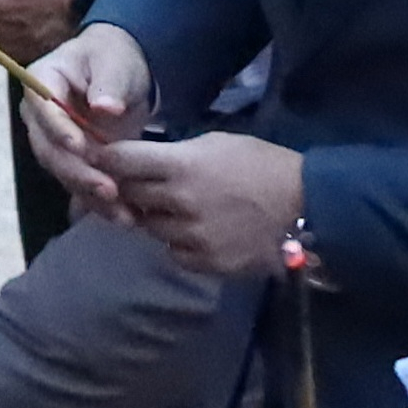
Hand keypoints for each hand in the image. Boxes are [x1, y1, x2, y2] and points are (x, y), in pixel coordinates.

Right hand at [22, 26, 153, 209]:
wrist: (119, 73)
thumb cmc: (114, 59)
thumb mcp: (115, 63)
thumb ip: (110, 83)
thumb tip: (105, 108)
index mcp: (42, 81)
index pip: (42, 107)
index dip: (58, 129)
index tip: (81, 147)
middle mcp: (40, 115)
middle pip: (47, 147)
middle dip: (76, 171)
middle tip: (108, 189)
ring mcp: (53, 140)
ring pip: (62, 171)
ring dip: (88, 194)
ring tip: (122, 212)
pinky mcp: (72, 160)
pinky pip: (79, 184)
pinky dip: (98, 203)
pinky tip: (124, 216)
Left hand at [101, 121, 307, 279]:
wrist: (307, 206)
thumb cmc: (260, 164)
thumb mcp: (213, 144)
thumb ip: (173, 155)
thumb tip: (141, 162)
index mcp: (180, 165)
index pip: (119, 161)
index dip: (104, 159)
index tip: (100, 158)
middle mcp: (179, 202)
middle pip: (128, 195)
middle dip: (130, 188)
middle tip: (142, 184)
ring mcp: (193, 236)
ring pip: (149, 227)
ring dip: (155, 217)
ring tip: (177, 209)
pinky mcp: (208, 263)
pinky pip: (174, 253)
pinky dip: (178, 244)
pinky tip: (198, 232)